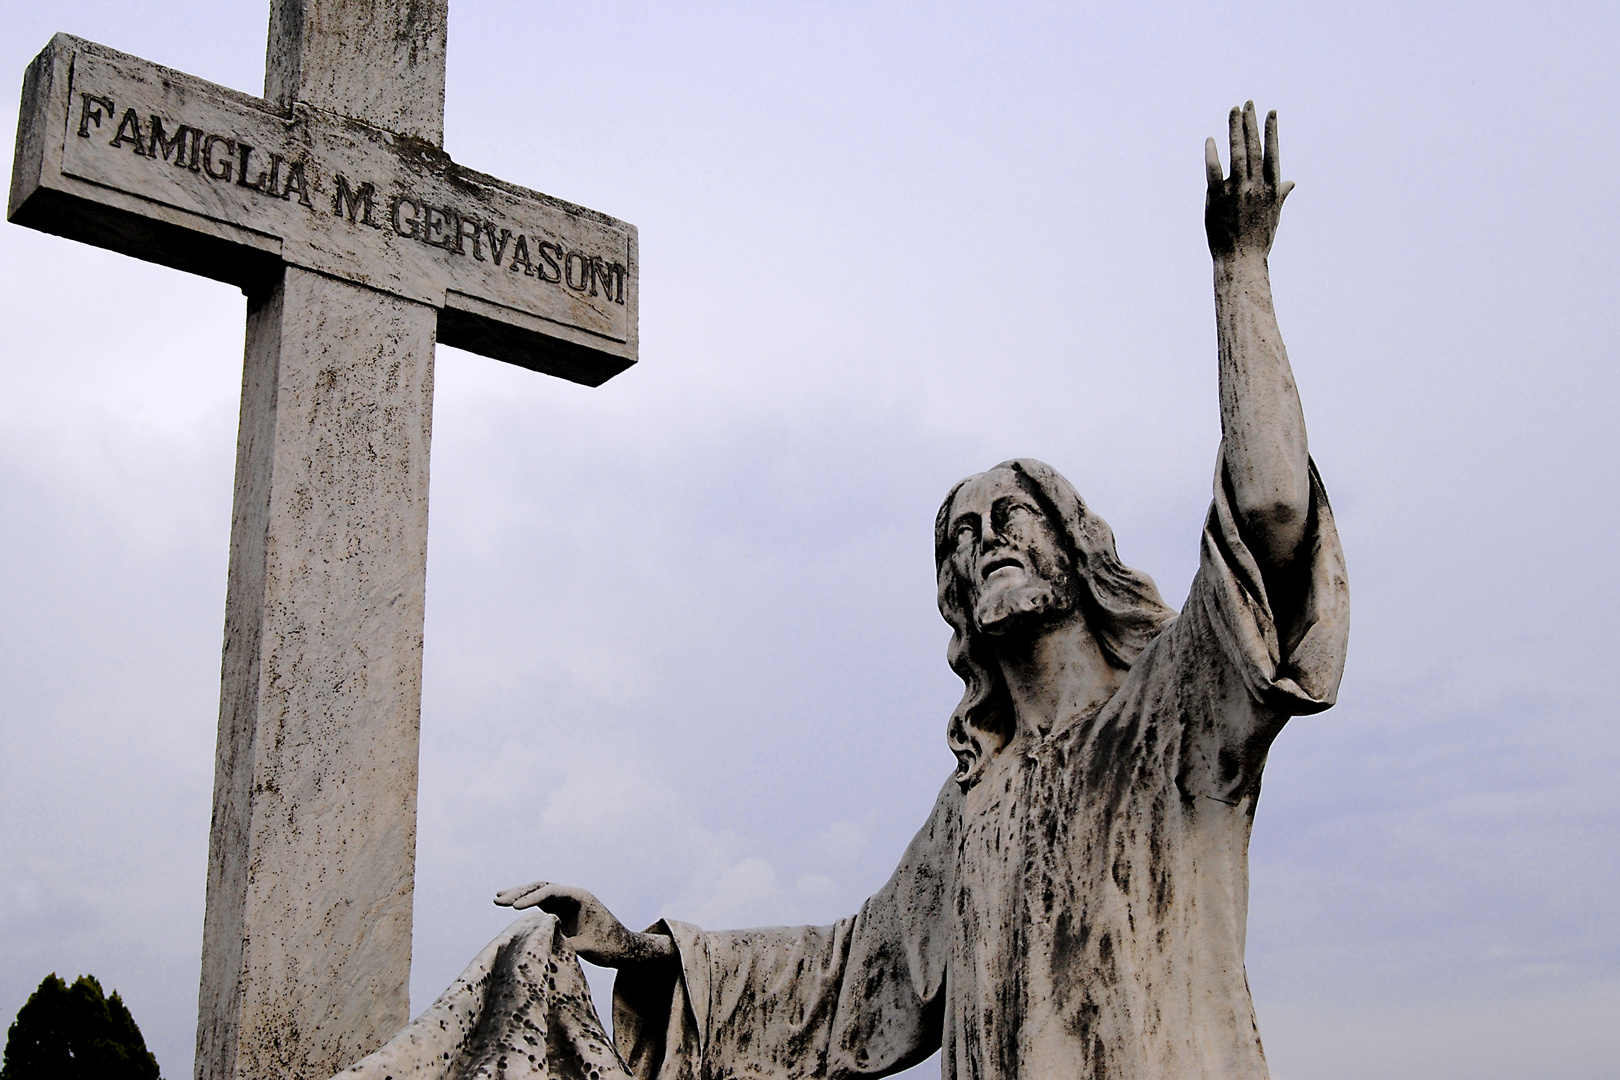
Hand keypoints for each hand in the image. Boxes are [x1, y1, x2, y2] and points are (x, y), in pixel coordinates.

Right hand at [494, 881, 672, 967]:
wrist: (624, 948)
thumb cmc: (610, 948)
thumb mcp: (587, 948)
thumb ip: (566, 943)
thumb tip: (543, 942)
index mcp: (581, 897)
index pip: (551, 891)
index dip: (531, 898)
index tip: (514, 908)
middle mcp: (573, 896)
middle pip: (542, 888)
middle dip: (520, 893)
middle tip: (498, 900)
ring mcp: (567, 902)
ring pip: (540, 893)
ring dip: (520, 895)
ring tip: (498, 899)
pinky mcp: (564, 911)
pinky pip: (542, 903)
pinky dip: (527, 904)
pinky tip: (511, 905)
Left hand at [1205, 101, 1293, 259]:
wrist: (1241, 260)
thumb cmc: (1259, 239)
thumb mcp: (1274, 215)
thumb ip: (1280, 194)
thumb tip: (1291, 182)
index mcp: (1272, 189)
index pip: (1273, 153)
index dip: (1271, 131)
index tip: (1270, 112)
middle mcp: (1256, 187)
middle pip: (1254, 147)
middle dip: (1250, 123)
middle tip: (1248, 103)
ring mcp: (1237, 191)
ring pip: (1237, 154)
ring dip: (1235, 130)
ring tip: (1234, 110)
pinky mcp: (1218, 198)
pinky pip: (1214, 171)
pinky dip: (1212, 154)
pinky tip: (1211, 140)